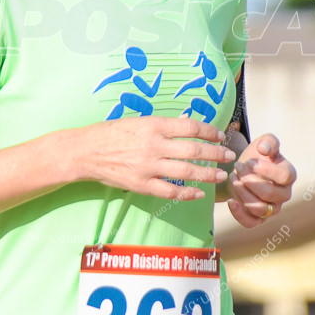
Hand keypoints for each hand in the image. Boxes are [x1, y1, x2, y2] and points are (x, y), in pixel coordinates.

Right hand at [74, 115, 236, 200]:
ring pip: (186, 172)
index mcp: (153, 125)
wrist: (85, 151)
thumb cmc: (110, 133)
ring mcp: (148, 167)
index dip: (209, 132)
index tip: (220, 136)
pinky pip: (170, 191)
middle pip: (194, 150)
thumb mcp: (137, 121)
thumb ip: (163, 124)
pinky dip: (187, 193)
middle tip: (229, 156)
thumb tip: (187, 123)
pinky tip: (199, 193)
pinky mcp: (141, 184)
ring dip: (207, 174)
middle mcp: (153, 145)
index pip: (190, 127)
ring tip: (221, 174)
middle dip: (215, 154)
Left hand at [226, 133, 295, 227]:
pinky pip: (251, 223)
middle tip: (238, 167)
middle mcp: (283, 194)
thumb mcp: (263, 143)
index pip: (284, 176)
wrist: (243, 171)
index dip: (266, 169)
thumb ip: (268, 141)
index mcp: (288, 175)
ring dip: (242, 193)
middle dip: (249, 180)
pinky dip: (239, 214)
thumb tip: (264, 148)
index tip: (249, 161)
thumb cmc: (256, 157)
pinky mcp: (258, 219)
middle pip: (269, 194)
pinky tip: (231, 201)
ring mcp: (272, 209)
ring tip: (233, 178)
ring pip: (259, 208)